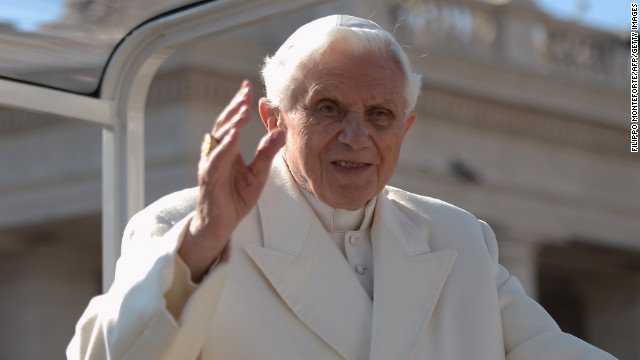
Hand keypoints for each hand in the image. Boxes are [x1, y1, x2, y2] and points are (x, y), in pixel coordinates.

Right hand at [179, 80, 284, 281]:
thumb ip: (267, 153)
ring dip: (231, 123)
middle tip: (245, 92)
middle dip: (234, 107)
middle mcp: (216, 154)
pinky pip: (215, 161)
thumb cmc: (236, 199)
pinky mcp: (209, 179)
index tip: (249, 88)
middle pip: (223, 125)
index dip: (239, 105)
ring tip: (243, 110)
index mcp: (227, 151)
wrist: (220, 226)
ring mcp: (210, 165)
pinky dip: (224, 148)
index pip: (233, 123)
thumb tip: (281, 131)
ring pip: (218, 139)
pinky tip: (233, 136)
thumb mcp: (258, 174)